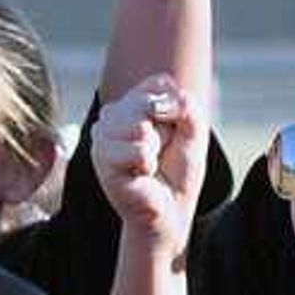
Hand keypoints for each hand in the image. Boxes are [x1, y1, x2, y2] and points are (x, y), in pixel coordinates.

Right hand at [89, 75, 207, 250]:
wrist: (170, 210)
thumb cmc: (177, 171)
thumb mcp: (193, 130)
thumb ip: (186, 105)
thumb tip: (157, 104)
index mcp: (130, 104)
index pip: (157, 84)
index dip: (175, 109)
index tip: (172, 133)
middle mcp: (110, 117)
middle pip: (146, 102)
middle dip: (165, 130)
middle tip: (160, 152)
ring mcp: (101, 137)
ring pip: (139, 126)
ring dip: (155, 149)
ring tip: (149, 165)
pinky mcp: (101, 161)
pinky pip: (137, 151)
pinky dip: (148, 164)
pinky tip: (141, 175)